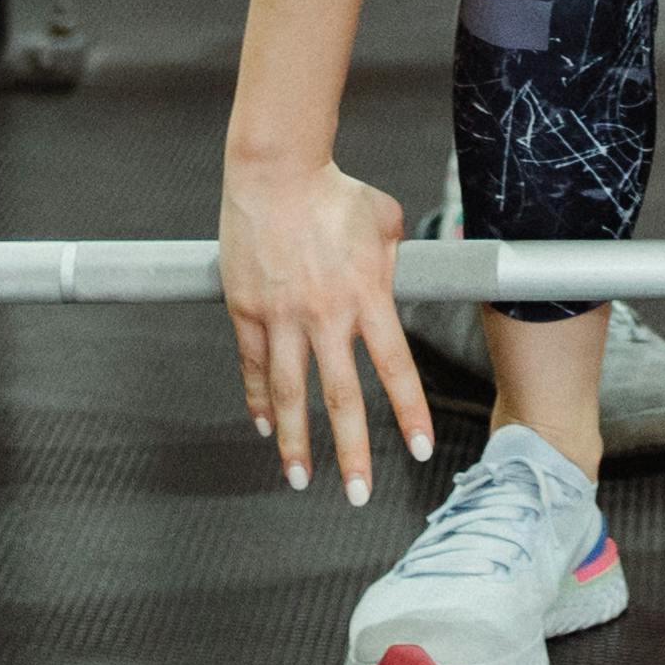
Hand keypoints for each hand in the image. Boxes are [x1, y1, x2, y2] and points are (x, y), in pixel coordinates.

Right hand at [219, 156, 433, 503]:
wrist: (276, 170)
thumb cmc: (335, 191)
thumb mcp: (386, 222)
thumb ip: (395, 261)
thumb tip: (399, 279)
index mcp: (368, 295)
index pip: (395, 368)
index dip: (409, 413)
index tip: (418, 451)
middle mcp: (326, 314)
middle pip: (342, 397)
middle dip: (351, 452)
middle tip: (357, 494)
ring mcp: (282, 316)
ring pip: (290, 394)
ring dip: (295, 442)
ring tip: (300, 479)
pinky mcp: (246, 310)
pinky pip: (255, 367)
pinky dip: (260, 400)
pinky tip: (266, 426)